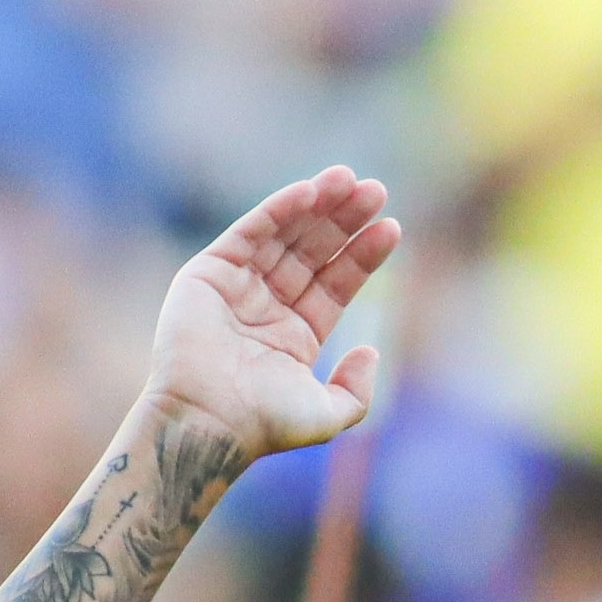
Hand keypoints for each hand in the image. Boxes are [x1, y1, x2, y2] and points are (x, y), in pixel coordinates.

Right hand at [139, 168, 398, 462]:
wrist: (209, 422)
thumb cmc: (265, 423)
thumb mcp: (328, 413)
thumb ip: (358, 389)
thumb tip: (371, 351)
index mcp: (296, 334)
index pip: (337, 283)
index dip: (364, 255)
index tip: (392, 227)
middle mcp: (268, 306)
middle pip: (315, 252)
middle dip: (345, 220)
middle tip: (376, 189)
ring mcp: (238, 287)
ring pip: (285, 235)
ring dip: (317, 205)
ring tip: (349, 178)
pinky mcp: (209, 273)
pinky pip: (249, 233)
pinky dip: (279, 209)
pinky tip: (309, 190)